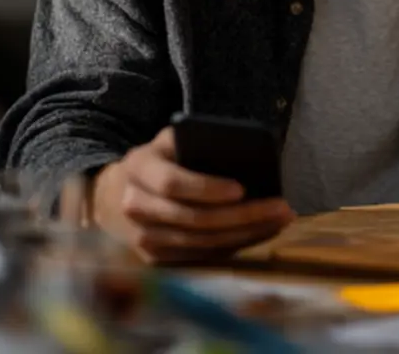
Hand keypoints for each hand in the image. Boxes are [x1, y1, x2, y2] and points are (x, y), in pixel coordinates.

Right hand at [90, 127, 294, 263]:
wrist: (118, 190)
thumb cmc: (161, 158)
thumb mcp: (172, 140)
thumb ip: (197, 141)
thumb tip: (244, 153)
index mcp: (138, 168)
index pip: (172, 184)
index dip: (207, 189)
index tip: (241, 188)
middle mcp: (134, 206)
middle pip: (193, 219)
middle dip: (241, 216)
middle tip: (280, 208)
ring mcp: (141, 237)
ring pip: (200, 242)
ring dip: (245, 234)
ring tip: (279, 220)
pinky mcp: (154, 258)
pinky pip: (200, 256)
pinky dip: (233, 246)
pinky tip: (261, 233)